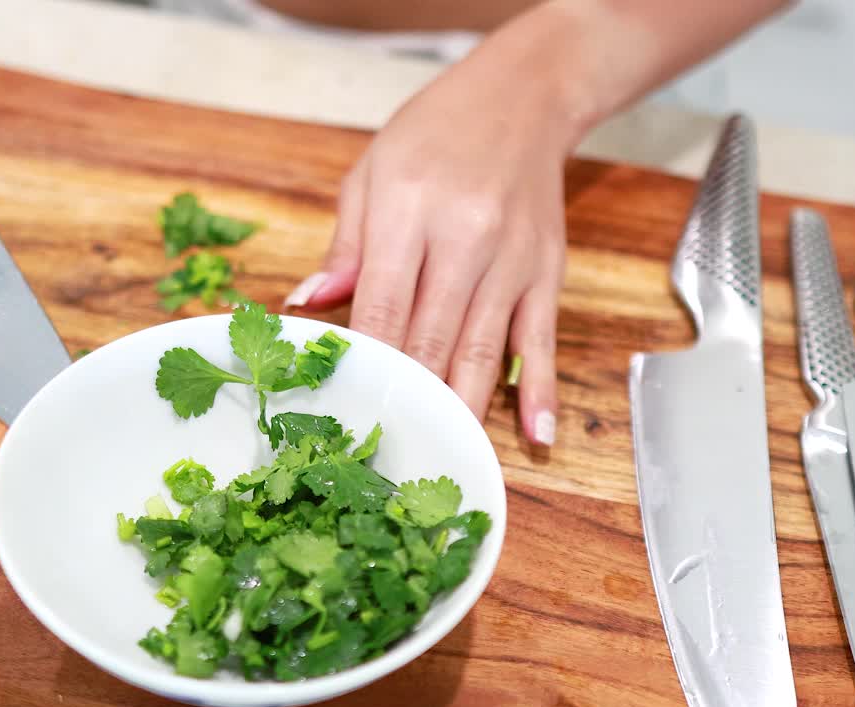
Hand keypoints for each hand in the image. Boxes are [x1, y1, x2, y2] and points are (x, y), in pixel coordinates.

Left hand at [285, 15, 585, 447]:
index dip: (367, 362)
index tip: (348, 408)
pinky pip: (541, 341)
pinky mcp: (546, 273)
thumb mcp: (372, 172)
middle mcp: (464, 239)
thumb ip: (346, 244)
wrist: (523, 98)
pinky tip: (536, 436)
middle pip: (431, 339)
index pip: (382, 305)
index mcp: (409, 211)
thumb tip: (308, 303)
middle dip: (408, 400)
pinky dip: (538, 392)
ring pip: (483, 352)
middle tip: (384, 454)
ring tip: (446, 459)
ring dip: (462, 411)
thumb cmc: (435, 134)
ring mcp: (511, 262)